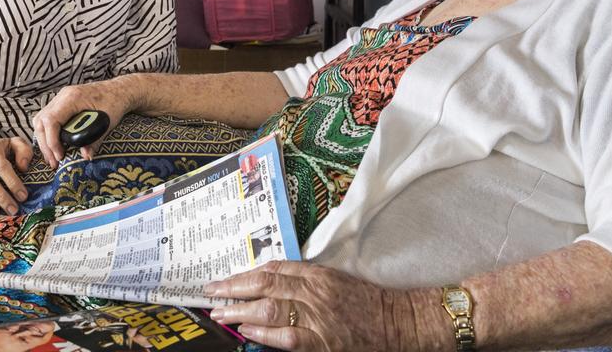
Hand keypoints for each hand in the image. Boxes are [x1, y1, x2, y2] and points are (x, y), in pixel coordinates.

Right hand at [33, 79, 135, 167]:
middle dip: (45, 144)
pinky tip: (55, 146)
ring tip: (52, 158)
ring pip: (40, 120)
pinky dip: (48, 134)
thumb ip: (95, 139)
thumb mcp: (107, 122)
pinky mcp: (61, 104)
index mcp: (72, 98)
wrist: (119, 90)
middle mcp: (62, 96)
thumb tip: (86, 156)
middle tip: (54, 162)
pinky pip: (47, 118)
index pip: (51, 120)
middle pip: (41, 121)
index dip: (52, 140)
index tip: (60, 155)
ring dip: (44, 140)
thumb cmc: (115, 102)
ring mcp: (60, 98)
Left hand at [205, 261, 421, 351]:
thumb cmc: (367, 303)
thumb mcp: (335, 281)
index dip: (245, 273)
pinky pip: (288, 336)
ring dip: (241, 310)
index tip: (226, 278)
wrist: (400, 321)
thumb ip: (305, 280)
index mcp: (318, 274)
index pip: (274, 268)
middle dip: (234, 289)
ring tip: (220, 312)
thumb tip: (269, 282)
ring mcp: (318, 317)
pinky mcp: (323, 342)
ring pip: (270, 309)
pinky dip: (264, 334)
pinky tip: (247, 332)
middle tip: (211, 293)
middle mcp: (315, 291)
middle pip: (265, 284)